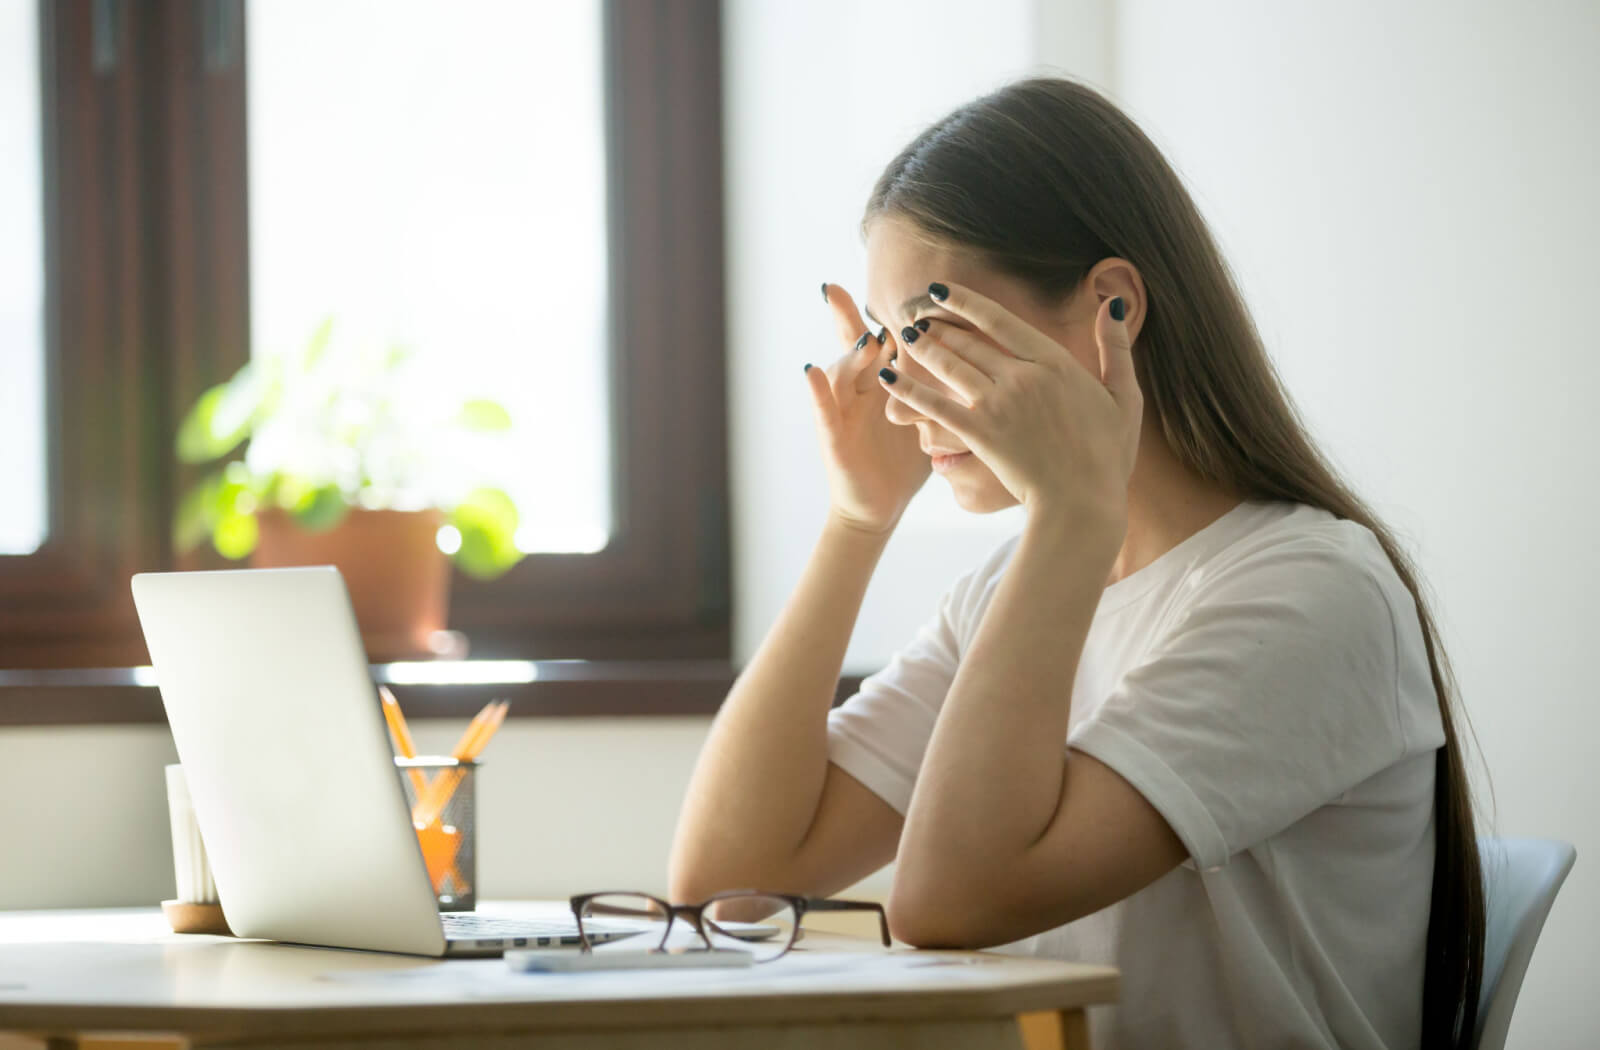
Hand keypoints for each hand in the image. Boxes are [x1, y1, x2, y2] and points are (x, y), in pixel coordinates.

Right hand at [806, 284, 930, 533]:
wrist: (880, 507)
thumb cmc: (904, 462)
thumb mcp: (927, 416)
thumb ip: (939, 386)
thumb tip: (979, 357)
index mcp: (882, 382)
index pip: (884, 339)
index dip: (889, 313)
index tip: (886, 285)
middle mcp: (858, 390)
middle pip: (853, 345)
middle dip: (845, 316)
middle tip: (839, 288)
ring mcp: (843, 412)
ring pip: (840, 373)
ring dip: (850, 354)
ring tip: (866, 339)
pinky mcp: (833, 438)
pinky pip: (823, 410)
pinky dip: (816, 390)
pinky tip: (811, 370)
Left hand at [879, 282, 1140, 524]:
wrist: (1082, 503)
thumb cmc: (1107, 456)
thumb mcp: (1124, 397)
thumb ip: (1116, 349)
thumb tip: (1115, 305)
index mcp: (1055, 362)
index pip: (1000, 320)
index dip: (965, 302)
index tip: (940, 290)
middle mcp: (1023, 376)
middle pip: (968, 341)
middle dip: (937, 325)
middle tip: (914, 316)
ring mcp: (999, 404)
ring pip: (949, 366)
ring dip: (922, 348)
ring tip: (904, 337)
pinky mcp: (980, 434)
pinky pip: (935, 405)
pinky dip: (908, 389)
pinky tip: (886, 376)